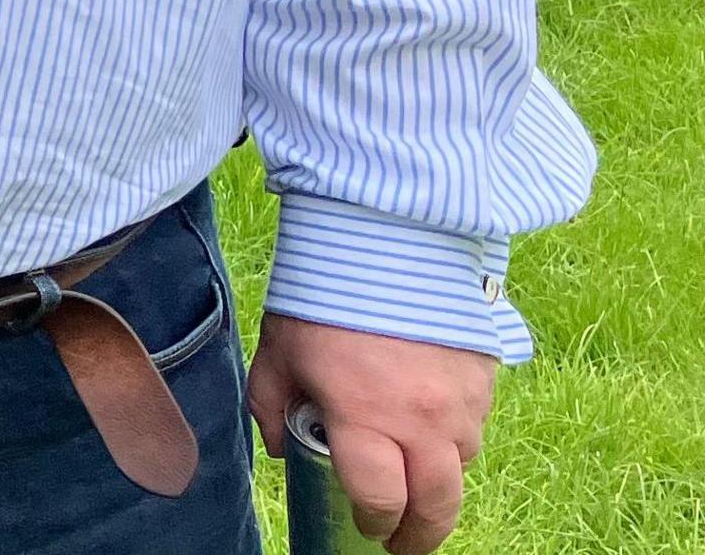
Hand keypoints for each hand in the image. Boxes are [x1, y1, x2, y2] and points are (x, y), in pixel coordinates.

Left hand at [252, 313, 497, 553]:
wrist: (386, 235)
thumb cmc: (322, 295)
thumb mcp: (278, 352)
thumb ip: (273, 406)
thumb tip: (280, 449)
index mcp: (366, 418)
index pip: (381, 500)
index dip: (373, 522)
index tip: (366, 526)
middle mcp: (423, 420)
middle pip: (438, 504)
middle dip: (421, 532)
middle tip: (406, 541)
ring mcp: (462, 400)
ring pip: (464, 464)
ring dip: (442, 479)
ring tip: (417, 476)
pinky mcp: (486, 375)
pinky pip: (478, 424)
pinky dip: (458, 435)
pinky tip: (432, 422)